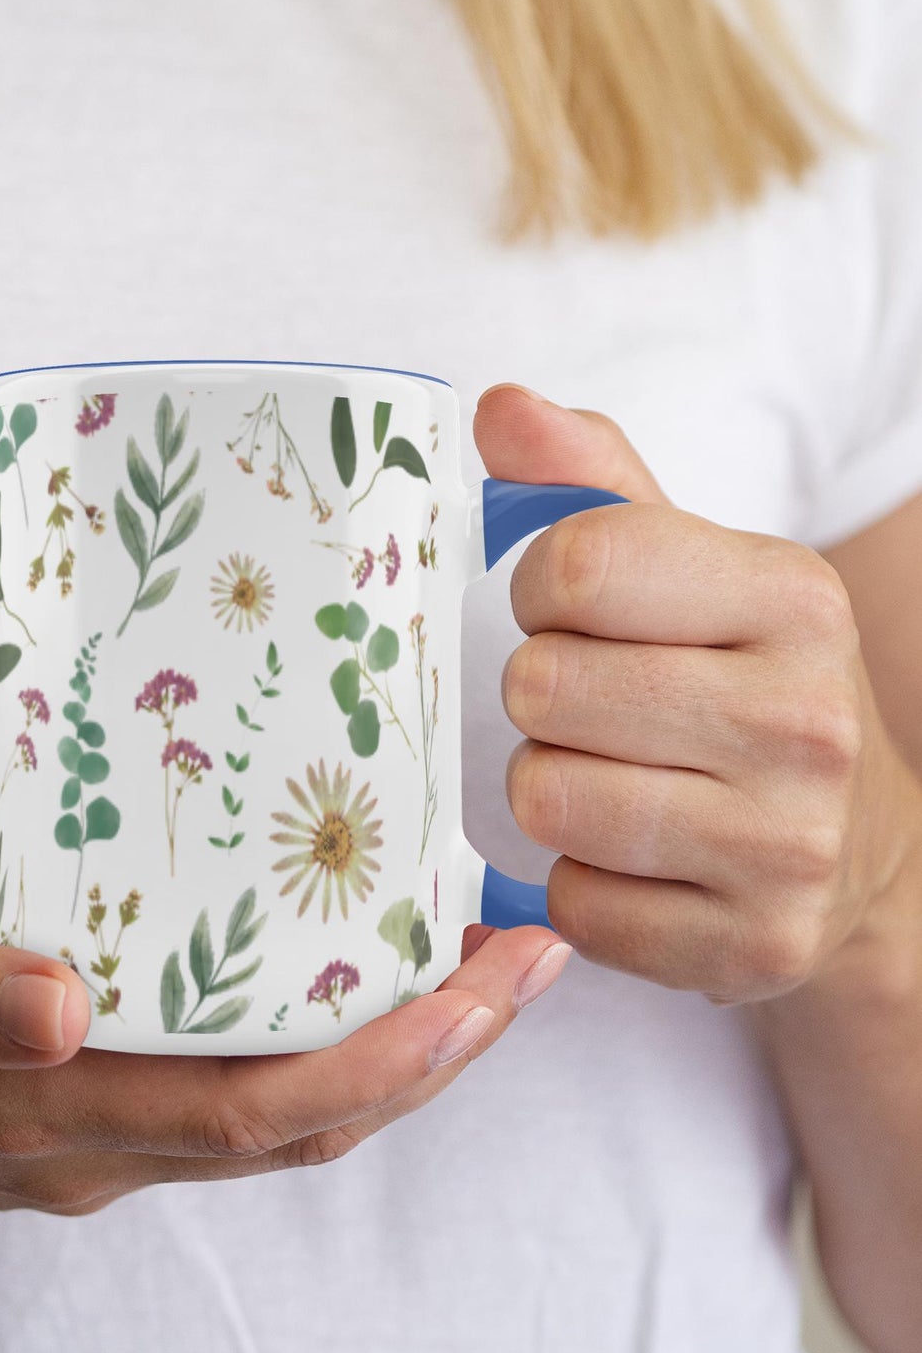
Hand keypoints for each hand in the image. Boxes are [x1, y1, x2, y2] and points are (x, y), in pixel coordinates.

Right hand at [0, 900, 568, 1215]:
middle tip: (527, 959)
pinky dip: (309, 1047)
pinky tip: (330, 978)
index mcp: (48, 1112)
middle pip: (302, 1124)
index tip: (492, 987)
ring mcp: (87, 1142)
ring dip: (387, 1054)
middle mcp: (93, 1146)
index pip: (261, 1111)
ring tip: (465, 963)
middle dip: (434, 1054)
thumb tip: (64, 1008)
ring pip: (276, 1119)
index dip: (390, 1062)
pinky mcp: (71, 1112)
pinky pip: (225, 1095)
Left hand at [474, 383, 914, 1002]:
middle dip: (539, 698)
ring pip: (544, 800)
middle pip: (543, 689)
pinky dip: (576, 883)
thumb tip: (498, 407)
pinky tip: (628, 860)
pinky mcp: (751, 945)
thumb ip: (586, 481)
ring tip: (603, 776)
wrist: (854, 847)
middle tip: (587, 708)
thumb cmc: (739, 681)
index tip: (564, 613)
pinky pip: (571, 904)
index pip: (574, 566)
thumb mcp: (686, 564)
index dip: (536, 592)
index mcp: (790, 596)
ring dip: (547, 789)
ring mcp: (786, 846)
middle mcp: (804, 720)